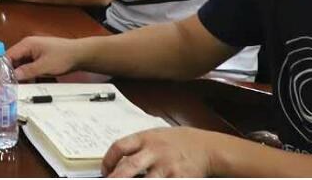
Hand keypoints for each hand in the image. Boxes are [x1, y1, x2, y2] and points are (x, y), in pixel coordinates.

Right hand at [6, 36, 85, 81]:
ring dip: (20, 73)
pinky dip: (27, 73)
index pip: (8, 55)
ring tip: (18, 84)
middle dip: (11, 71)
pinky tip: (28, 81)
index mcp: (27, 44)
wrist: (79, 55)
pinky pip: (28, 65)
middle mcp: (28, 46)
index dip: (3, 66)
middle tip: (9, 84)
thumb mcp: (45, 66)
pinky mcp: (38, 58)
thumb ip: (28, 71)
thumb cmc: (64, 55)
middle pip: (13, 60)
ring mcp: (33, 52)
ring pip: (20, 64)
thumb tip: (14, 76)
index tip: (0, 78)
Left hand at [103, 126, 218, 177]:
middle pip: (129, 167)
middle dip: (116, 178)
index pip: (119, 147)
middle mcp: (155, 151)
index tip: (105, 171)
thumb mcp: (155, 136)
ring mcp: (167, 166)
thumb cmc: (177, 142)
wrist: (206, 147)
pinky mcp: (180, 178)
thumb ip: (138, 147)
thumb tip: (117, 163)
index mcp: (145, 138)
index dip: (108, 160)